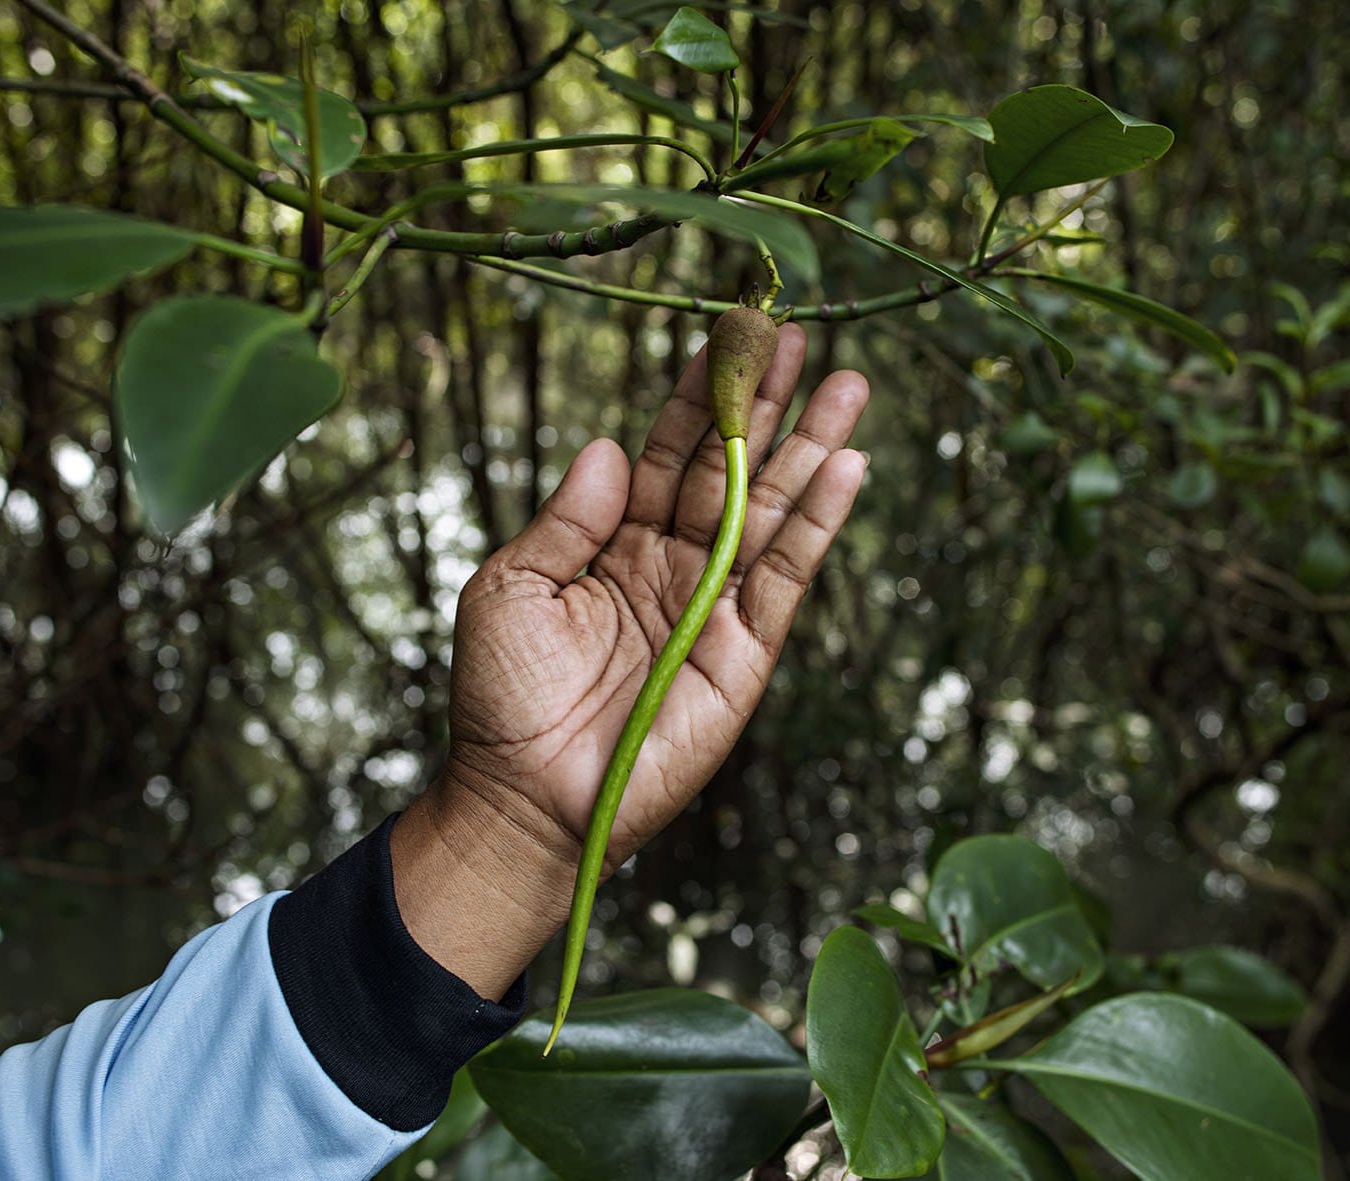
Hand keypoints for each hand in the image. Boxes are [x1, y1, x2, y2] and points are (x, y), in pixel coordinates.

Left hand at [392, 324, 867, 996]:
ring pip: (771, 509)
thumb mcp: (509, 590)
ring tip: (847, 382)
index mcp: (613, 541)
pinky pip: (787, 576)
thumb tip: (608, 444)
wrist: (524, 800)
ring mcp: (713, 606)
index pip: (665, 451)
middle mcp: (671, 563)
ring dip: (810, 446)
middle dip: (764, 403)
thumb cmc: (501, 699)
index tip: (729, 334)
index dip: (697, 395)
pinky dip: (821, 522)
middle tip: (797, 335)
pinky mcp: (745, 654)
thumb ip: (565, 518)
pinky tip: (848, 466)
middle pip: (729, 468)